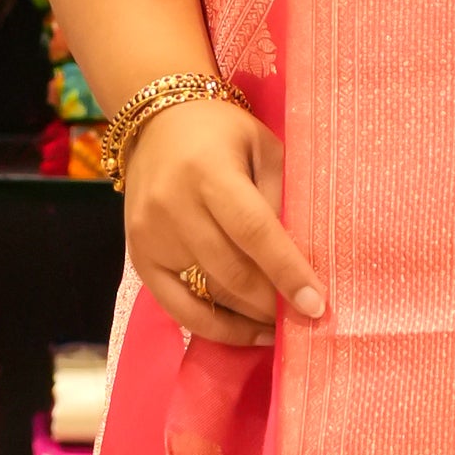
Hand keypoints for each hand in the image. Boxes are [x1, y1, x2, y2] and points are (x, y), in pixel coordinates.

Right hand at [122, 97, 323, 348]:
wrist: (156, 122)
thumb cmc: (221, 132)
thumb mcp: (263, 147)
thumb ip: (280, 197)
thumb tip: (300, 259)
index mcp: (209, 172)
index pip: (254, 232)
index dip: (287, 271)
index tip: (316, 305)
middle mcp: (174, 206)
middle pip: (231, 271)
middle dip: (272, 303)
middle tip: (305, 319)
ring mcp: (151, 236)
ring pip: (208, 294)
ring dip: (250, 318)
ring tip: (283, 326)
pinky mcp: (139, 257)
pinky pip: (178, 307)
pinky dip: (216, 328)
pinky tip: (248, 332)